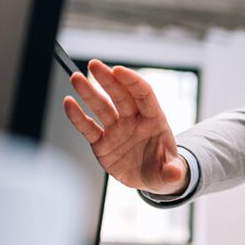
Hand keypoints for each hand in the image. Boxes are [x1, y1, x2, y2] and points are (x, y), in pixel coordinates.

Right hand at [63, 59, 187, 194]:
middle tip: (94, 64)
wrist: (150, 179)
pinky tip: (68, 103)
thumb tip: (175, 175)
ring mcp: (116, 130)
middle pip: (120, 96)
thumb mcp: (171, 173)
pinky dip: (77, 117)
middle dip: (107, 79)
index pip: (144, 95)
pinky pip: (88, 128)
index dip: (132, 82)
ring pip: (101, 108)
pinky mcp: (102, 143)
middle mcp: (133, 121)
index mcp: (154, 121)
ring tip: (76, 78)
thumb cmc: (164, 169)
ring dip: (88, 92)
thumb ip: (172, 172)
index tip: (119, 70)